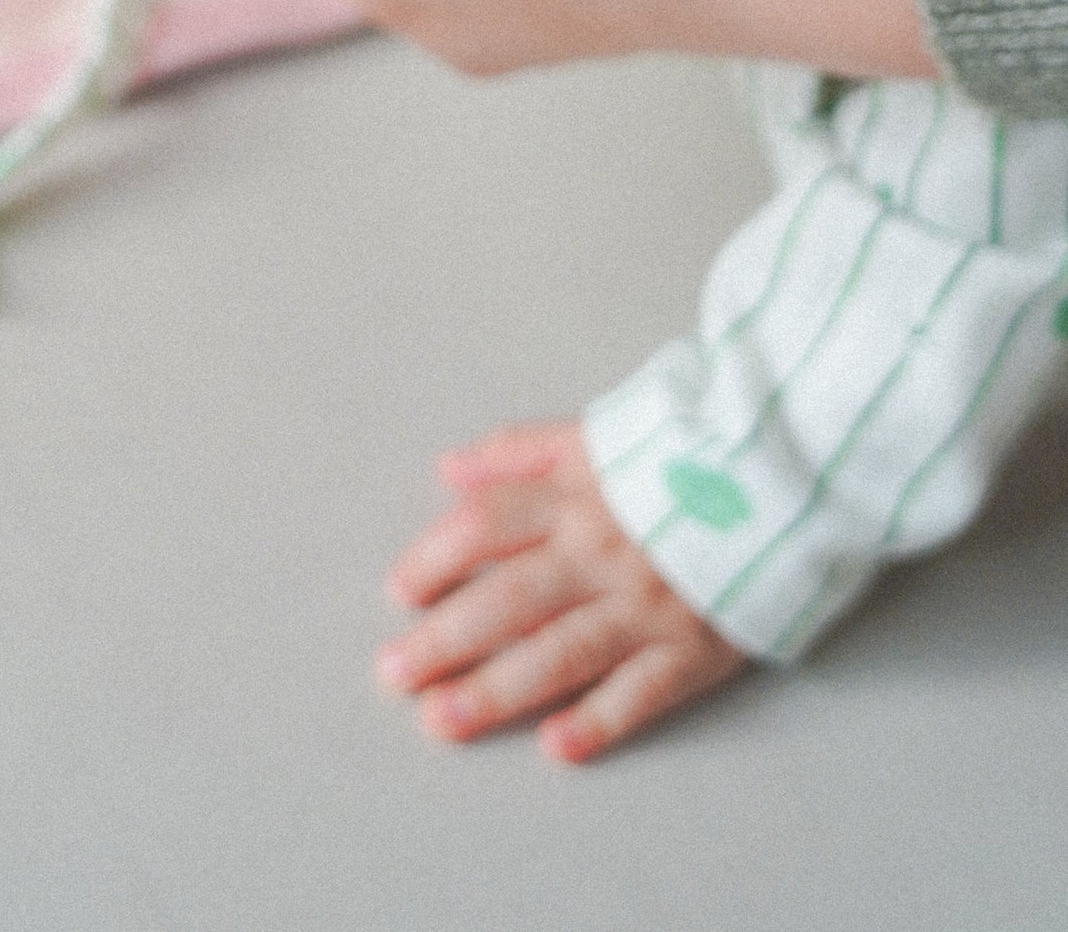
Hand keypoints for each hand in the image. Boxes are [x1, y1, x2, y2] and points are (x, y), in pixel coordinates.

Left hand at [377, 422, 747, 761]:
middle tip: (394, 674)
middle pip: (510, 597)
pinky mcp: (695, 649)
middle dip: (446, 638)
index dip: (437, 557)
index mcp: (577, 497)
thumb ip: (520, 450)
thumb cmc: (681, 460)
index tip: (401, 592)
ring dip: (498, 689)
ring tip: (442, 719)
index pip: (489, 524)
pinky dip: (601, 719)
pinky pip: (643, 689)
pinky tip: (556, 746)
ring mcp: (648, 605)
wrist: (787, 481)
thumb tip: (450, 469)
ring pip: (562, 651)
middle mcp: (603, 553)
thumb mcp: (596, 435)